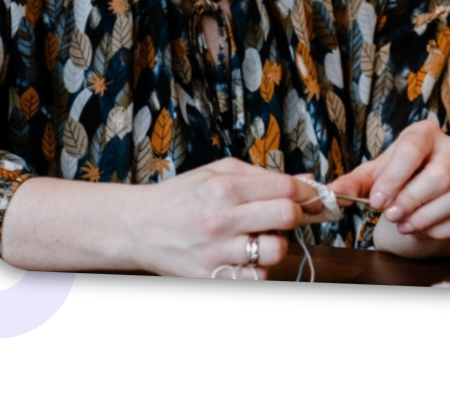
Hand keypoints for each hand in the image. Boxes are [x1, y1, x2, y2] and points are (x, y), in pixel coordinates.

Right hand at [133, 159, 314, 278]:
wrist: (139, 228)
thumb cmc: (182, 196)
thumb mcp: (219, 172)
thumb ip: (263, 174)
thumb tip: (308, 179)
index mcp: (224, 188)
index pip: (285, 188)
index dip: (305, 191)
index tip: (309, 196)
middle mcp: (222, 220)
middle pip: (286, 217)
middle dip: (295, 215)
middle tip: (286, 215)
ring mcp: (217, 253)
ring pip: (275, 252)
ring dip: (275, 244)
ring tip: (259, 237)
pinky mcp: (211, 278)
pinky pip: (255, 278)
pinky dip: (257, 268)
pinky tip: (245, 257)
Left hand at [328, 121, 449, 255]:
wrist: (428, 186)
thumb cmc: (401, 174)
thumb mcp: (376, 174)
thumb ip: (353, 184)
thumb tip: (330, 194)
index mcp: (425, 133)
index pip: (413, 149)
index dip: (394, 178)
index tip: (377, 201)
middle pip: (438, 177)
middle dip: (410, 202)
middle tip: (391, 217)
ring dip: (425, 219)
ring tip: (405, 225)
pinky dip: (441, 229)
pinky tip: (424, 230)